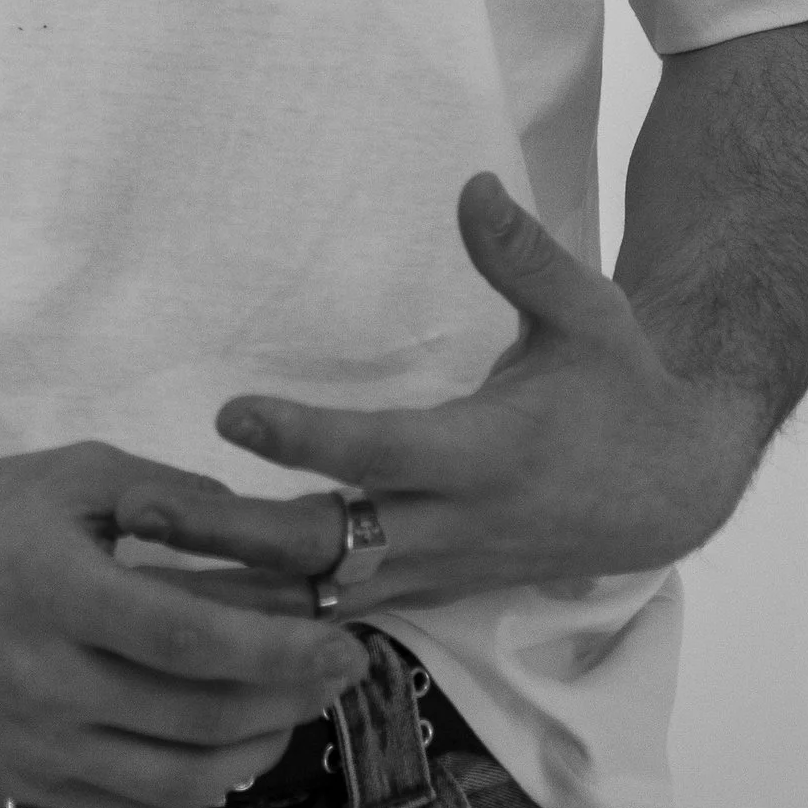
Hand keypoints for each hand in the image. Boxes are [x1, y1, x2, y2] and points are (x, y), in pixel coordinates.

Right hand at [0, 436, 372, 807]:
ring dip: (256, 751)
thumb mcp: (76, 472)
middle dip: (289, 697)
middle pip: (197, 716)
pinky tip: (227, 751)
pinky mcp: (27, 780)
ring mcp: (36, 744)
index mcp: (59, 592)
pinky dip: (196, 791)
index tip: (343, 639)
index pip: (190, 639)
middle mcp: (47, 681)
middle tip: (343, 669)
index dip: (278, 648)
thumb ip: (168, 492)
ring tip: (296, 710)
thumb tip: (258, 525)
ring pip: (176, 779)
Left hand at [113, 175, 770, 607]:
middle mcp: (457, 524)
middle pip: (331, 544)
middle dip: (235, 536)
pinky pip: (341, 615)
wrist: (667, 489)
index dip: (309, 438)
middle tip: (142, 515)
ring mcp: (440, 569)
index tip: (232, 415)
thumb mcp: (587, 311)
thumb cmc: (617, 384)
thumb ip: (524, 256)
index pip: (383, 452)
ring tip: (139, 577)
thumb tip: (473, 186)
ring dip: (236, 590)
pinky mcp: (430, 591)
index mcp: (488, 452)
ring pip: (324, 595)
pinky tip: (196, 620)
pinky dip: (272, 620)